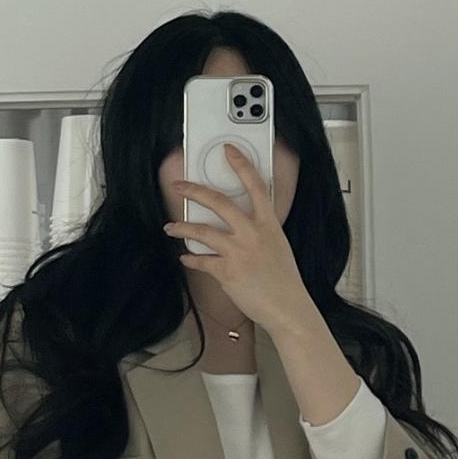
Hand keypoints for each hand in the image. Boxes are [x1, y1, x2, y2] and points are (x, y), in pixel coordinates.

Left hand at [165, 142, 314, 336]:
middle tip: (179, 185)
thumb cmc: (284, 281)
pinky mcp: (226, 271)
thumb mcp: (278, 246)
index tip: (229, 150)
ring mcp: (238, 251)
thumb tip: (241, 226)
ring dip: (181, 227)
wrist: (287, 308)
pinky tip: (185, 258)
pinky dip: (190, 259)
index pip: (255, 185)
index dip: (241, 164)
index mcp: (268, 224)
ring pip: (201, 231)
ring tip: (170, 227)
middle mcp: (252, 233)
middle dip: (194, 190)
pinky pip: (201, 261)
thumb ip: (259, 232)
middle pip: (218, 202)